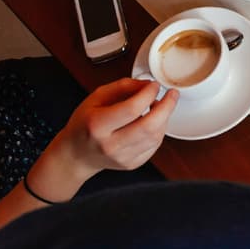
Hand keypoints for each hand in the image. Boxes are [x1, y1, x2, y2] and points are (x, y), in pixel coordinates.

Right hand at [49, 78, 178, 181]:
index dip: (148, 94)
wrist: (76, 154)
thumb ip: (123, 86)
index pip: (131, 109)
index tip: (154, 85)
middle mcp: (110, 145)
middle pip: (148, 126)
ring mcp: (122, 158)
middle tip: (173, 94)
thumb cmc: (85, 123)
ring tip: (160, 106)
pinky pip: (154, 146)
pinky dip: (159, 131)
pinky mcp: (131, 164)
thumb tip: (148, 84)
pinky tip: (153, 122)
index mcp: (98, 125)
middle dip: (167, 107)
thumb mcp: (96, 97)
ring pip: (155, 137)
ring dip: (164, 118)